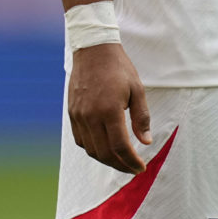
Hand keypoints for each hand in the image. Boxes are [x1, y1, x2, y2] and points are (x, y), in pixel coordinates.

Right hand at [67, 43, 151, 172]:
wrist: (93, 49)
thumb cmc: (119, 68)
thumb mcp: (137, 89)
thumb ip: (141, 117)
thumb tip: (145, 142)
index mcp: (110, 110)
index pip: (120, 147)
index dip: (131, 161)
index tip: (141, 167)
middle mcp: (91, 116)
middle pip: (104, 153)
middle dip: (120, 165)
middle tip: (133, 168)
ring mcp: (79, 116)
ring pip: (91, 150)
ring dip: (106, 160)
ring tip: (120, 161)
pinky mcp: (72, 113)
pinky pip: (80, 140)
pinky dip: (92, 149)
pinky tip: (104, 148)